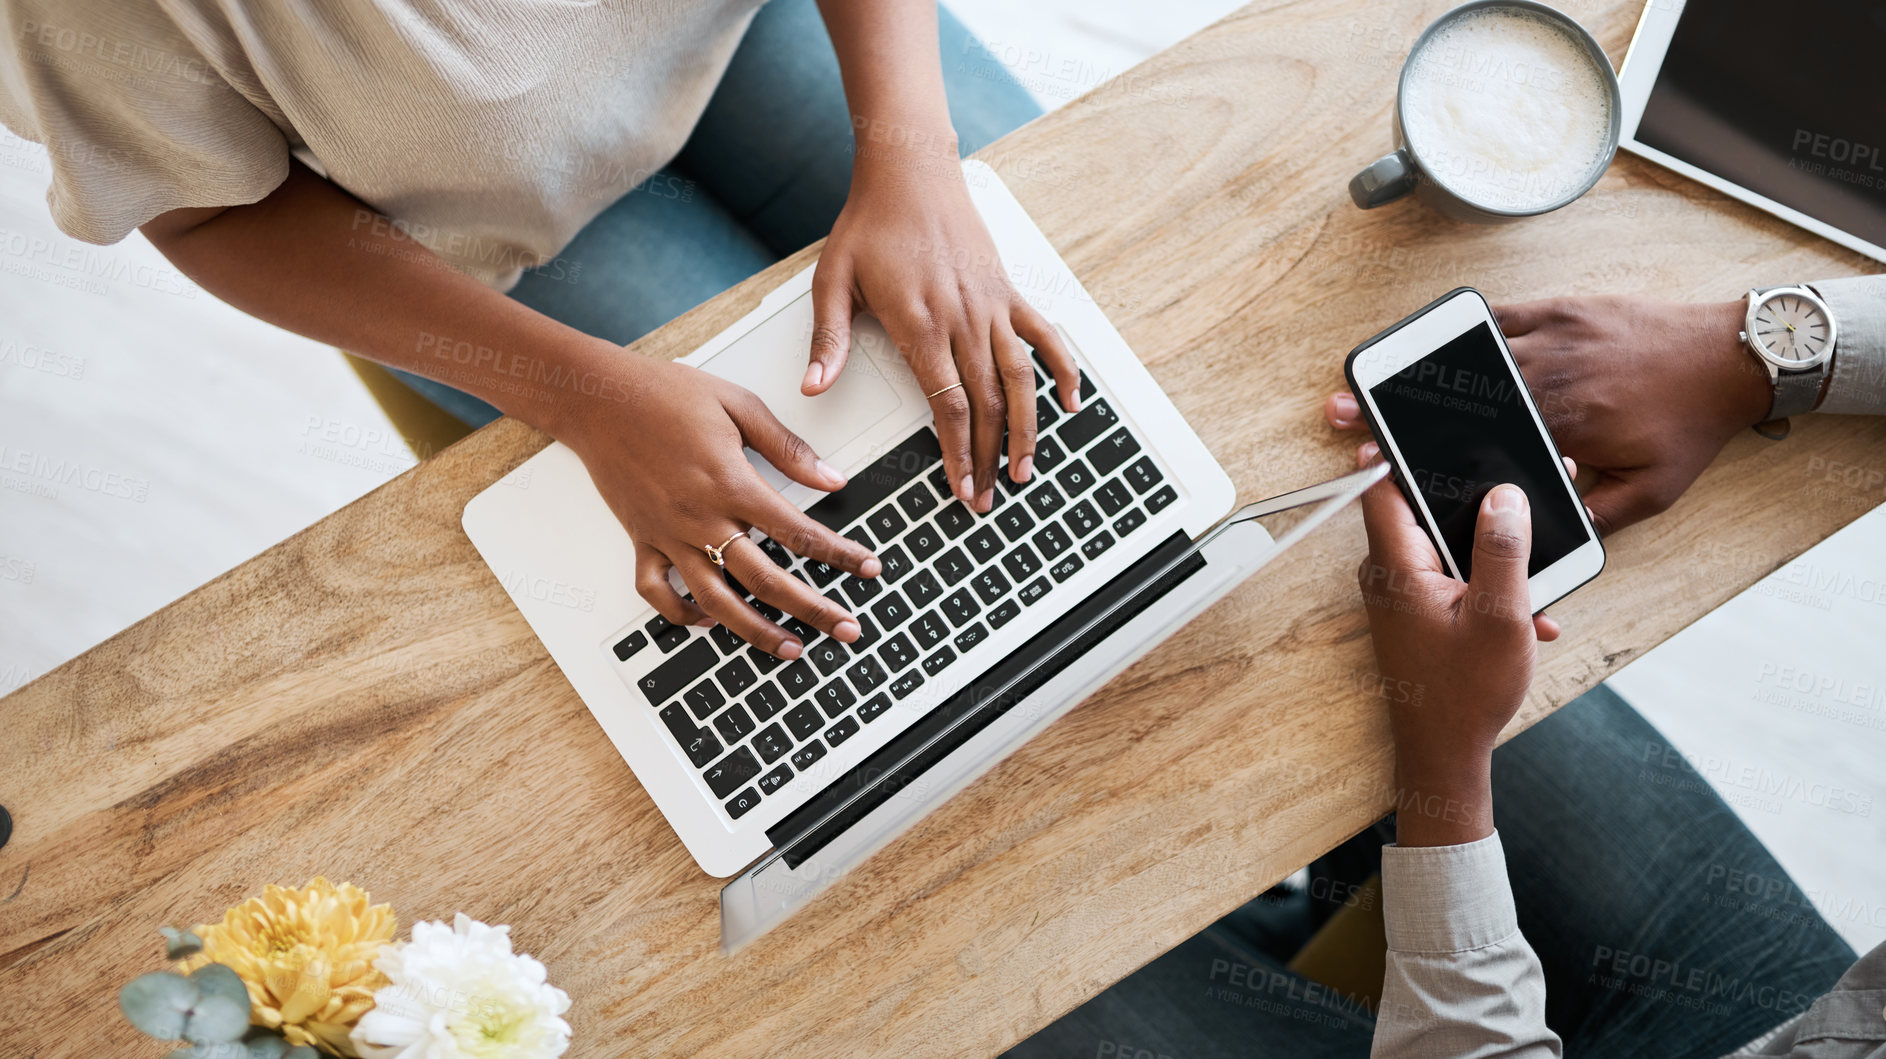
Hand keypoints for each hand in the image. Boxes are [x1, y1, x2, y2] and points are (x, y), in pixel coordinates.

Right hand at [557, 356, 881, 658]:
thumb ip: (787, 447)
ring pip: (717, 601)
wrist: (597, 397)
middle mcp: (701, 518)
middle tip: (847, 629)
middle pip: (768, 581)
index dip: (841, 555)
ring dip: (757, 632)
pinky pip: (658, 592)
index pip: (799, 533)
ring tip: (790, 648)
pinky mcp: (641, 539)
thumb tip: (831, 477)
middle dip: (814, 610)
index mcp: (731, 484)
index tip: (869, 568)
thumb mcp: (738, 405)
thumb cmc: (663, 393)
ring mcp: (669, 535)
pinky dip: (682, 615)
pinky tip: (709, 621)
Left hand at [806, 150, 1079, 512]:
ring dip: (1026, 428)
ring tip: (1025, 469)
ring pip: (1020, 379)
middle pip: (986, 403)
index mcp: (920, 323)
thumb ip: (827, 340)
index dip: (958, 452)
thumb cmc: (870, 223)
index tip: (960, 484)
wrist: (909, 170)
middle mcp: (963, 318)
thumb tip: (812, 388)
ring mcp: (991, 305)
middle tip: (987, 497)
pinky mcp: (1008, 291)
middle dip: (988, 456)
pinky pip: (1044, 336)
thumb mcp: (833, 280)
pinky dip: (1063, 370)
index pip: (948, 404)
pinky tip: (1072, 403)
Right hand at [1325, 296, 1771, 535]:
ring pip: (1473, 353)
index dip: (1420, 447)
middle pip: (1457, 391)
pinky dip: (1466, 329)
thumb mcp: (1654, 491)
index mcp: (1564, 420)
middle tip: (1346, 410)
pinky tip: (1434, 340)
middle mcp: (1551, 373)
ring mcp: (1555, 334)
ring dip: (1419, 368)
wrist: (1732, 357)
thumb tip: (1545, 533)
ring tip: (1372, 376)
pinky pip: (1502, 314)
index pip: (1476, 435)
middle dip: (1396, 404)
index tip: (1376, 454)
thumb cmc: (1691, 425)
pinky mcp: (1564, 308)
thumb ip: (1597, 517)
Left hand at [1351, 440, 1561, 846]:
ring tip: (1539, 552)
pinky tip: (1530, 612)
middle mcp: (1390, 573)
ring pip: (1447, 543)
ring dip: (1493, 549)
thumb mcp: (1500, 617)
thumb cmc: (1465, 695)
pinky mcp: (1421, 610)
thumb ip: (1503, 550)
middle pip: (1423, 507)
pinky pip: (1455, 575)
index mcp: (1398, 566)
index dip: (1402, 451)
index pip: (1383, 487)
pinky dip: (1491, 584)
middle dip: (1475, 497)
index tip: (1429, 423)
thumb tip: (1505, 494)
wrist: (1445, 755)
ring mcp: (1404, 593)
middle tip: (1524, 486)